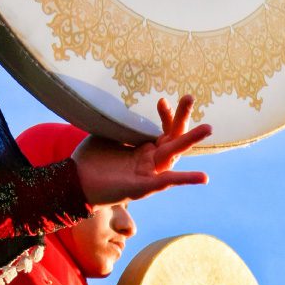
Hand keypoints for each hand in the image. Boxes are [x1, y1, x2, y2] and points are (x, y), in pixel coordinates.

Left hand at [74, 95, 211, 203]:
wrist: (76, 183)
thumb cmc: (92, 160)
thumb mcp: (107, 133)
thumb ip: (119, 121)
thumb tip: (124, 104)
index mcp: (143, 149)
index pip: (162, 130)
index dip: (166, 115)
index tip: (161, 100)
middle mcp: (149, 161)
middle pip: (172, 138)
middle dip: (181, 118)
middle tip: (189, 96)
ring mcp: (148, 174)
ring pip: (173, 155)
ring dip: (190, 140)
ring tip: (208, 128)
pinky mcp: (142, 188)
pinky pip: (167, 182)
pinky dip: (186, 179)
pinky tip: (203, 177)